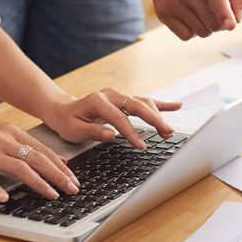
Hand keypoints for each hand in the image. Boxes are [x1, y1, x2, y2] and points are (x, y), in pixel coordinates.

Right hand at [0, 125, 79, 202]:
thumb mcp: (5, 148)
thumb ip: (29, 153)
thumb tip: (60, 163)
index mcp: (12, 134)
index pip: (43, 151)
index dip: (61, 166)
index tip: (74, 180)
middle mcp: (2, 140)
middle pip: (37, 158)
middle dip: (57, 175)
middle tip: (71, 189)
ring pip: (20, 168)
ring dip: (39, 183)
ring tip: (52, 195)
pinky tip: (6, 199)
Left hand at [42, 87, 181, 149]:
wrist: (64, 111)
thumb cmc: (68, 121)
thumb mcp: (74, 130)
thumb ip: (93, 131)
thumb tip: (111, 135)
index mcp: (98, 101)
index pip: (119, 118)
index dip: (131, 132)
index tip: (141, 146)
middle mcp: (111, 95)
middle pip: (137, 106)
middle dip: (154, 119)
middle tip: (166, 132)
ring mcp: (119, 96)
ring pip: (143, 103)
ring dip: (158, 115)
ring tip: (168, 130)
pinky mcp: (124, 100)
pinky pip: (144, 101)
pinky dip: (161, 105)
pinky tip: (177, 106)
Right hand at [142, 0, 241, 39]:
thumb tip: (236, 20)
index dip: (224, 12)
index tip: (230, 25)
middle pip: (213, 22)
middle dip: (221, 21)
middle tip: (217, 9)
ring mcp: (172, 2)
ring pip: (202, 32)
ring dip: (208, 26)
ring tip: (202, 9)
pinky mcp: (163, 14)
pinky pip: (186, 36)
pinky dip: (193, 30)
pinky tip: (191, 15)